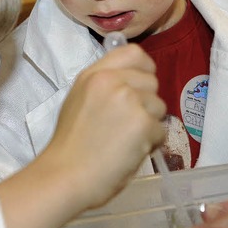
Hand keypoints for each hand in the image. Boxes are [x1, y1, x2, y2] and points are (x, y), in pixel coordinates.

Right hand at [47, 43, 165, 207]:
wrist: (66, 174)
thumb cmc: (70, 145)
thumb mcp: (80, 100)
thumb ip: (104, 87)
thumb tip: (133, 85)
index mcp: (93, 74)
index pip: (133, 53)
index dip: (143, 70)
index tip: (139, 87)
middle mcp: (112, 81)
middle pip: (152, 81)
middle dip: (146, 103)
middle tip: (126, 124)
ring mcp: (129, 100)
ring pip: (159, 106)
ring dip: (149, 125)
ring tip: (125, 140)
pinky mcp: (143, 123)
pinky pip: (161, 130)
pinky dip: (150, 144)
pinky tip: (129, 152)